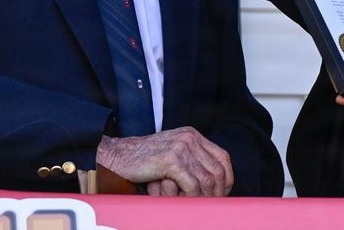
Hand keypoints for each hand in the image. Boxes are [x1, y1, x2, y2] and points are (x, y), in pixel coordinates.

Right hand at [96, 127, 233, 195]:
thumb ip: (190, 161)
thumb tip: (212, 182)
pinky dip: (192, 198)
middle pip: (218, 169)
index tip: (222, 194)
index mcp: (192, 135)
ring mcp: (181, 147)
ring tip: (198, 208)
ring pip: (207, 180)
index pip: (222, 157)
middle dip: (218, 192)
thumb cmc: (143, 161)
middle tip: (212, 206)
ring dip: (205, 198)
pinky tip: (185, 203)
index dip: (226, 178)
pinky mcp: (171, 160)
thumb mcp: (172, 154)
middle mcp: (190, 138)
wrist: (117, 157)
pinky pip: (192, 185)